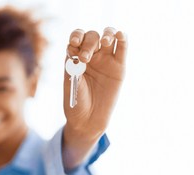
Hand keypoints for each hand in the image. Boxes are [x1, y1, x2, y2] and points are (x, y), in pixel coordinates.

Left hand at [62, 27, 127, 168]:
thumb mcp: (71, 85)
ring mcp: (105, 59)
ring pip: (107, 36)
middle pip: (91, 37)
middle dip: (89, 43)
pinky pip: (122, 48)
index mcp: (75, 57)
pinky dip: (122, 38)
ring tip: (104, 43)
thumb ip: (73, 69)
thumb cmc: (76, 102)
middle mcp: (90, 55)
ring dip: (106, 34)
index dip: (76, 37)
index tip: (74, 44)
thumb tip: (76, 53)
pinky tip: (119, 35)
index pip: (76, 38)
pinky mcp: (119, 66)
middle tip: (86, 58)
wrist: (88, 120)